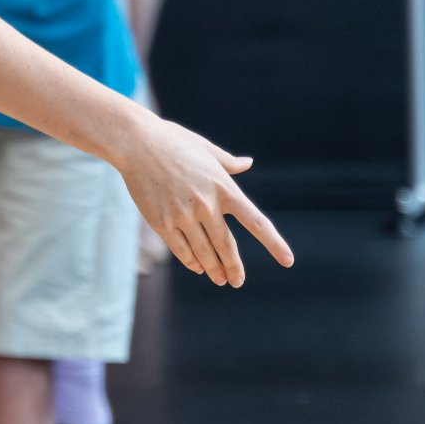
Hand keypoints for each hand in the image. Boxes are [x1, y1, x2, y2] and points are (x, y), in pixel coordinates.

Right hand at [112, 115, 285, 286]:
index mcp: (224, 187)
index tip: (288, 260)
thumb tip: (248, 163)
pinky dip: (191, 261)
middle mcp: (207, 204)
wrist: (136, 143)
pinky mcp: (162, 222)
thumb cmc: (172, 141)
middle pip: (227, 245)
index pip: (256, 221)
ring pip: (204, 252)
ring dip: (213, 269)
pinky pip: (181, 249)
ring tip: (219, 279)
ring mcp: (184, 215)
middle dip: (234, 267)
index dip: (274, 243)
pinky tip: (197, 267)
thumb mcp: (205, 149)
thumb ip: (228, 162)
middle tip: (237, 282)